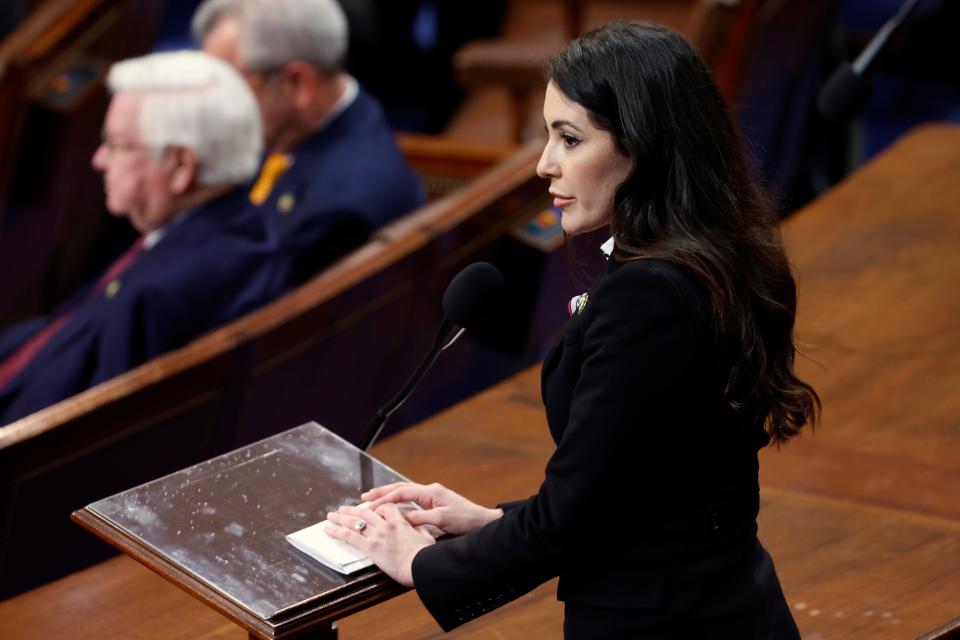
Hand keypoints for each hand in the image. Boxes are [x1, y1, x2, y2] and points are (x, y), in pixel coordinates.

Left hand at [325, 503, 433, 586]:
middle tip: (343, 509)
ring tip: (331, 515)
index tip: (372, 508)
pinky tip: (328, 529)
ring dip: (340, 517)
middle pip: (365, 512)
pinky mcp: (370, 547)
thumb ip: (421, 530)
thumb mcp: (427, 537)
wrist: (421, 564)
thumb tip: (423, 527)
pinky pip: (349, 537)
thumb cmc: (425, 554)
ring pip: (354, 522)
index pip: (385, 507)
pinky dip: (336, 532)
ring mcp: (376, 535)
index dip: (377, 506)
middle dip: (352, 509)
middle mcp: (385, 525)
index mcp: (399, 521)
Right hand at [361, 482, 502, 535]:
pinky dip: (398, 502)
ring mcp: (432, 496)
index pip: (402, 492)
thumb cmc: (465, 520)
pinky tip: (392, 506)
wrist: (483, 522)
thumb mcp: (441, 520)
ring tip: (372, 500)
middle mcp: (430, 491)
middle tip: (364, 497)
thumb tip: (400, 518)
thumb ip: (419, 518)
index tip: (369, 506)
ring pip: (405, 493)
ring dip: (388, 496)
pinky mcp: (435, 504)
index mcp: (431, 492)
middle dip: (381, 492)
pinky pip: (411, 500)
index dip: (384, 499)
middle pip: (400, 488)